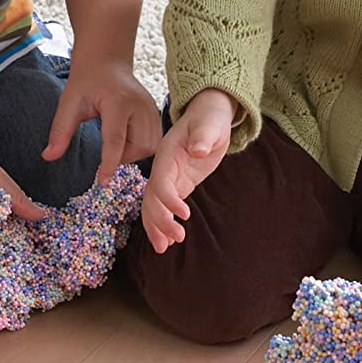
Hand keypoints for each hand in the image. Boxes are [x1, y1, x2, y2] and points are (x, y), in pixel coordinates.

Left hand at [43, 55, 161, 184]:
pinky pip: (155, 140)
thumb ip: (60, 130)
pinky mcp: (156, 112)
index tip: (102, 182)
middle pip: (139, 146)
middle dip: (122, 157)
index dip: (109, 164)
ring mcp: (152, 108)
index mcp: (118, 101)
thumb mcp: (69, 102)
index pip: (116, 140)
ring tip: (116, 145)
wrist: (107, 61)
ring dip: (133, 154)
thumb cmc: (87, 80)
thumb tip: (48, 156)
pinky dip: (142, 147)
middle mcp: (140, 106)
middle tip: (106, 152)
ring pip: (151, 146)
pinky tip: (127, 141)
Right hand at [141, 89, 237, 253]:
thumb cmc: (210, 117)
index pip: (161, 182)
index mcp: (166, 154)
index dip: (168, 200)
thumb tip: (199, 150)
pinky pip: (165, 206)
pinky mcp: (178, 183)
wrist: (209, 114)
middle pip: (151, 198)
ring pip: (153, 205)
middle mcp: (163, 167)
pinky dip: (164, 222)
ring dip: (156, 227)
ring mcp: (168, 176)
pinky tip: (169, 240)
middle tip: (175, 239)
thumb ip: (203, 136)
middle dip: (159, 220)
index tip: (184, 215)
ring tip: (164, 248)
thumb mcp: (210, 123)